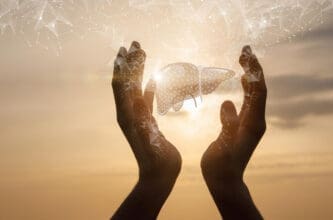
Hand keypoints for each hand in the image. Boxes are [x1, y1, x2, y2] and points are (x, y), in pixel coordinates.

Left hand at [111, 41, 181, 219]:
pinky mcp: (146, 121)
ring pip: (135, 88)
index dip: (124, 67)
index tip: (128, 49)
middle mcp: (129, 113)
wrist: (159, 176)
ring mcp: (137, 117)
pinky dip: (147, 87)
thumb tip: (137, 98)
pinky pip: (145, 99)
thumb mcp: (150, 141)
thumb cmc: (157, 161)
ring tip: (142, 54)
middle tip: (135, 43)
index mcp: (128, 116)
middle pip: (126, 83)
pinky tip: (152, 80)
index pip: (122, 86)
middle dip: (129, 63)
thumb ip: (144, 121)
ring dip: (137, 71)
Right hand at [201, 46, 266, 219]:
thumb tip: (228, 103)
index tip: (247, 54)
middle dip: (254, 68)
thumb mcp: (223, 146)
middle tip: (245, 49)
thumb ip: (227, 124)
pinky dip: (246, 87)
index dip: (254, 71)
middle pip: (259, 89)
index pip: (258, 92)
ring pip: (255, 94)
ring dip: (251, 75)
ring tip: (244, 59)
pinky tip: (242, 80)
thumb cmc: (222, 167)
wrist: (225, 182)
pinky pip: (249, 101)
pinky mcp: (244, 125)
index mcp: (253, 124)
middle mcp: (256, 121)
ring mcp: (251, 123)